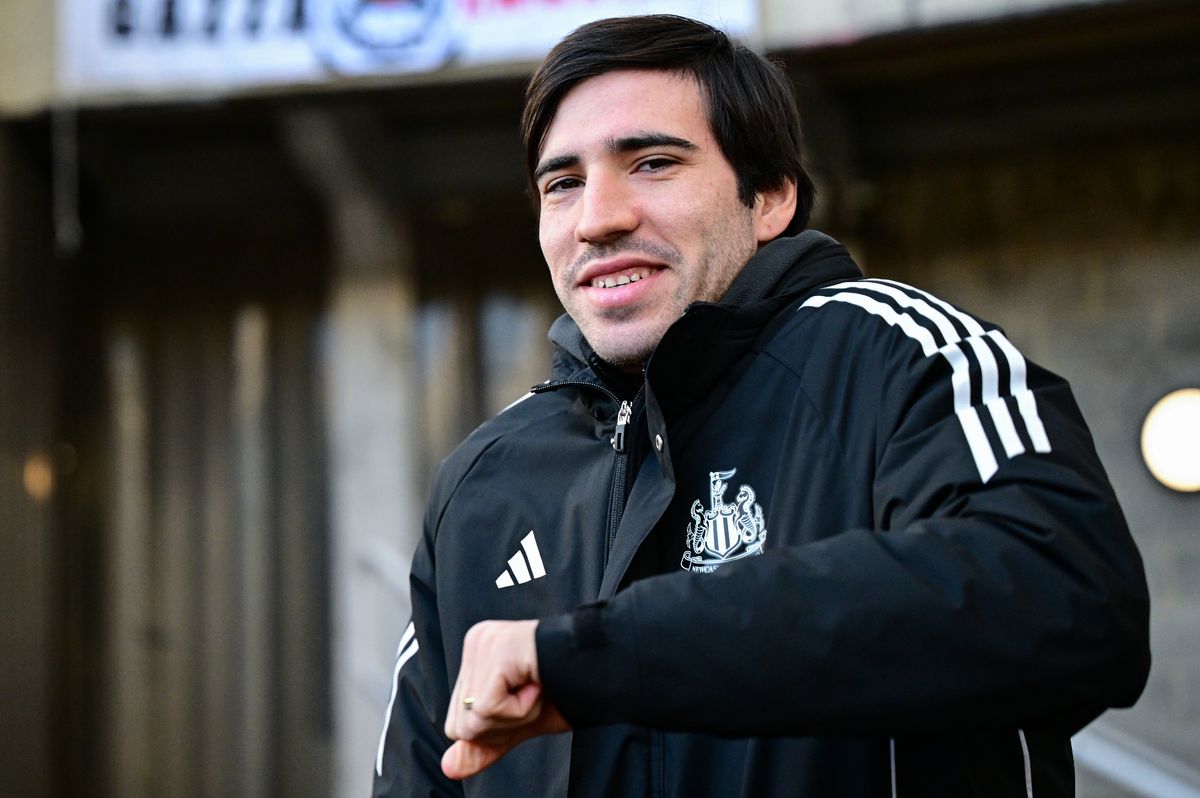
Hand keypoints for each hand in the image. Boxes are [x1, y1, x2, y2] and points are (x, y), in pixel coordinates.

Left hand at [441, 619, 569, 779]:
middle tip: (534, 695)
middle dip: (503, 725)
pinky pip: (489, 706)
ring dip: (516, 716)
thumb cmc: (566, 688)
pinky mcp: (499, 648)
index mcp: (477, 654)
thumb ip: (485, 744)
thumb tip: (448, 768)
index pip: (456, 722)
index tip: (526, 700)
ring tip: (538, 687)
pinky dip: (521, 709)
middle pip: (460, 724)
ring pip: (473, 718)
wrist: (606, 669)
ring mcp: (486, 641)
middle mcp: (476, 640)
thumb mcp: (519, 724)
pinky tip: (539, 683)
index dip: (495, 729)